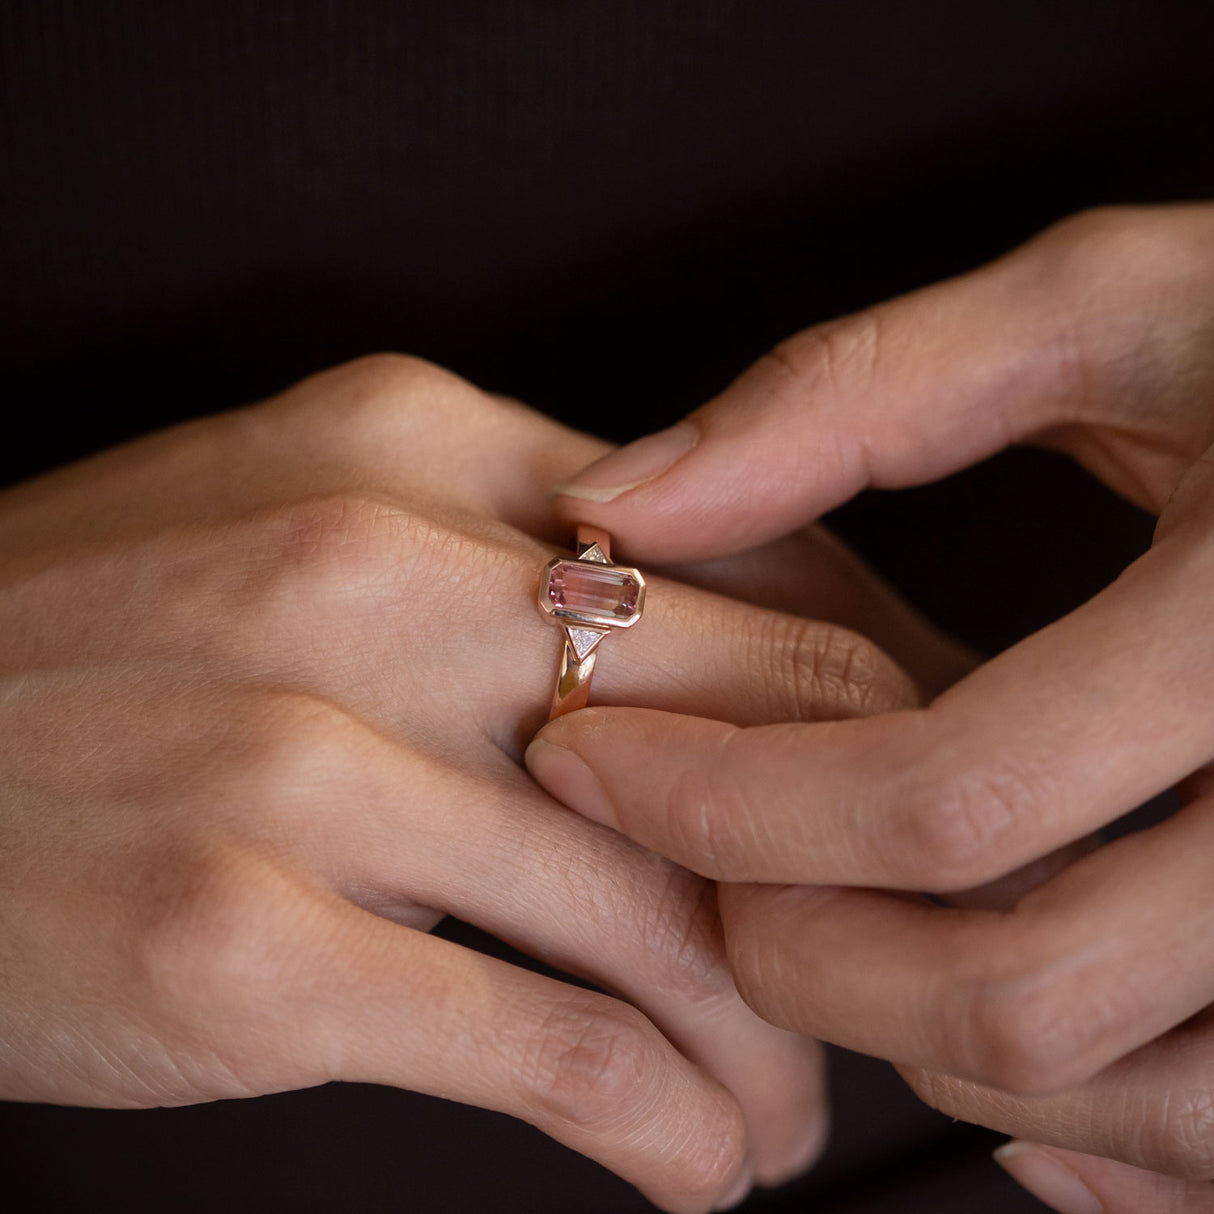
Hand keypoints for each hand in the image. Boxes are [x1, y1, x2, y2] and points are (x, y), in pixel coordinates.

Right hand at [0, 353, 932, 1212]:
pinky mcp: (248, 937)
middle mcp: (375, 569)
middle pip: (749, 710)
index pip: (746, 549)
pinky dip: (663, 1117)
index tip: (904, 770)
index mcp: (415, 444)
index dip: (867, 674)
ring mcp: (310, 750)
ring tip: (791, 1098)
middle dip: (854, 853)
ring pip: (667, 903)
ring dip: (771, 1030)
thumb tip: (713, 659)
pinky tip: (698, 1161)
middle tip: (888, 940)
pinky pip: (553, 1041)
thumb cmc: (105, 635)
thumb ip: (504, 552)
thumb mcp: (307, 515)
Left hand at [528, 204, 1213, 1210]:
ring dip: (926, 1043)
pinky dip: (1089, 1125)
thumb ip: (851, 396)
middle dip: (799, 955)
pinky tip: (992, 1040)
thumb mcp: (1102, 307)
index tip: (596, 760)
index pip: (943, 799)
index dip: (723, 804)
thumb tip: (618, 504)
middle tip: (698, 869)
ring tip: (822, 927)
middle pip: (1023, 996)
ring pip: (1134, 1098)